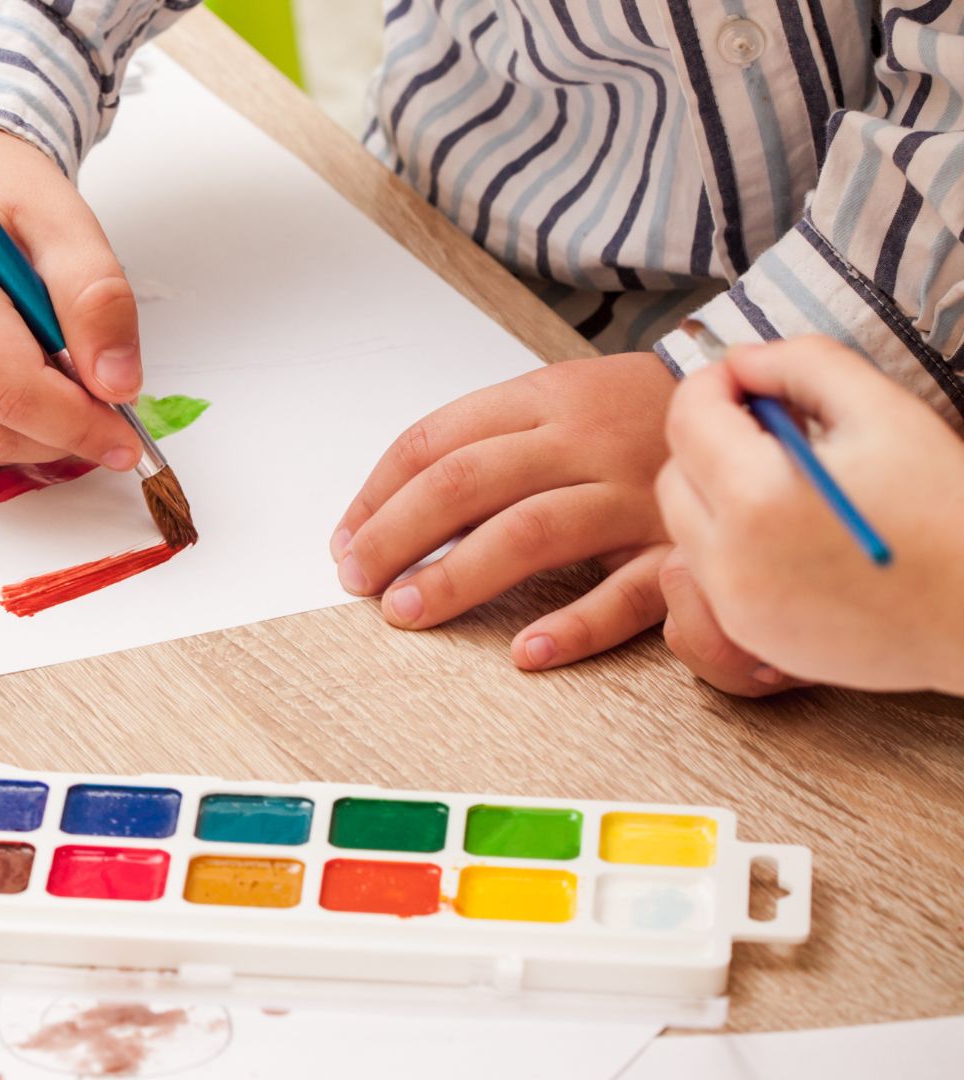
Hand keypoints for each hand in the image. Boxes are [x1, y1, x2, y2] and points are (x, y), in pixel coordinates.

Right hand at [0, 124, 145, 468]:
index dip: (78, 424)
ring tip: (68, 389)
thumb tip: (118, 387)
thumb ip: (97, 296)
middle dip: (60, 436)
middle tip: (109, 419)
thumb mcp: (64, 218)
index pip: (11, 388)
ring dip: (32, 435)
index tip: (127, 439)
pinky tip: (23, 379)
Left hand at [332, 352, 676, 668]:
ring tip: (407, 611)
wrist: (762, 406)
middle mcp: (585, 441)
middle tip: (357, 581)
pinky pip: (626, 594)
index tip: (344, 541)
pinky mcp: (679, 551)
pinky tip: (526, 654)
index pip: (436, 440)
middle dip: (398, 534)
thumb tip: (386, 513)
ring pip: (532, 532)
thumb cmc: (637, 415)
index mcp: (546, 398)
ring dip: (460, 575)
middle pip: (468, 482)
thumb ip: (485, 446)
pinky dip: (575, 627)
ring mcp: (634, 495)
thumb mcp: (559, 401)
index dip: (379, 494)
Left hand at [656, 337, 963, 694]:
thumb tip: (740, 359)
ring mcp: (734, 606)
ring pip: (685, 525)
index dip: (714, 383)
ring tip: (789, 479)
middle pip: (675, 474)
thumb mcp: (885, 411)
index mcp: (757, 496)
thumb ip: (802, 365)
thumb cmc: (947, 508)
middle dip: (710, 439)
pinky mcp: (750, 634)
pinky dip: (733, 541)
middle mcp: (729, 560)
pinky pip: (711, 571)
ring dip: (716, 490)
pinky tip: (794, 530)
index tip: (749, 378)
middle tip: (773, 427)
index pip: (688, 417)